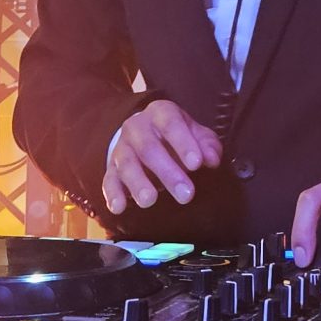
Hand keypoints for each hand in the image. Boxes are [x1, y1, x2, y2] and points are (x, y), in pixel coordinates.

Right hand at [101, 100, 222, 213]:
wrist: (144, 132)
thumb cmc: (176, 135)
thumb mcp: (195, 133)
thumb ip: (207, 145)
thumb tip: (212, 160)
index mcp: (160, 113)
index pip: (171, 124)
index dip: (183, 143)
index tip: (196, 164)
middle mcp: (137, 128)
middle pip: (149, 148)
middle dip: (167, 172)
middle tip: (186, 194)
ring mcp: (122, 148)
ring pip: (127, 165)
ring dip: (138, 184)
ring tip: (149, 201)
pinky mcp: (112, 168)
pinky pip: (108, 181)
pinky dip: (113, 194)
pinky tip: (119, 208)